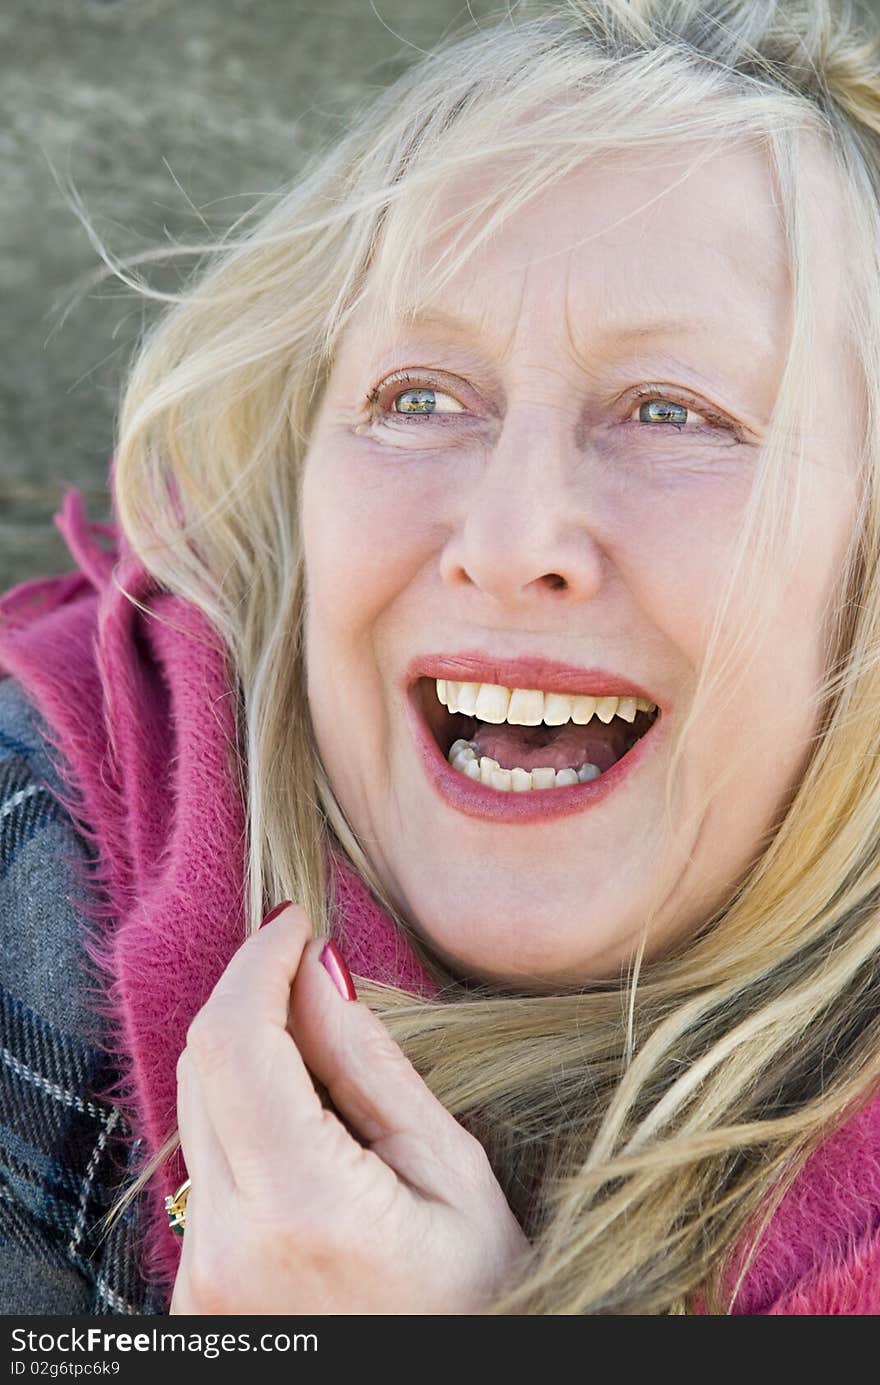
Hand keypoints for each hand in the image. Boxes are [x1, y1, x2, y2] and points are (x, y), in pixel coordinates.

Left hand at [169, 904, 528, 1313]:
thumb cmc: (482, 1303)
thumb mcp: (451, 1174)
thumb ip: (369, 1066)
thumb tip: (318, 968)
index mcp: (302, 1206)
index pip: (236, 1038)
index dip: (260, 960)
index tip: (298, 921)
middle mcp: (225, 1243)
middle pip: (202, 1064)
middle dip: (252, 996)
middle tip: (313, 969)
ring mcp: (199, 1276)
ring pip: (197, 1112)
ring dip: (249, 1056)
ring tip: (326, 1062)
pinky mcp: (195, 1291)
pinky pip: (204, 1168)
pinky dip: (244, 1120)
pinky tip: (307, 1131)